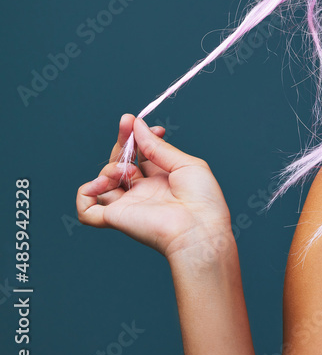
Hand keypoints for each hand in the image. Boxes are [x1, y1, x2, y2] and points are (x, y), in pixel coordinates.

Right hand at [77, 114, 233, 262]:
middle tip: (127, 125)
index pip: (139, 154)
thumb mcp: (186, 164)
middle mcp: (142, 191)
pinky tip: (100, 184)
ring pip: (103, 181)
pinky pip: (87, 210)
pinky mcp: (116, 218)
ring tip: (129, 169)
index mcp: (160, 178)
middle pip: (120, 162)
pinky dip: (85, 195)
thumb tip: (138, 125)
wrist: (200, 228)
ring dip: (110, 167)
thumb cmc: (202, 199)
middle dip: (122, 141)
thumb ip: (158, 147)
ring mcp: (129, 204)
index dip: (139, 137)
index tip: (153, 128)